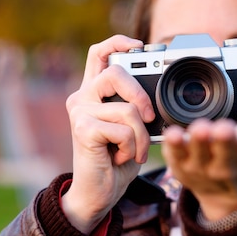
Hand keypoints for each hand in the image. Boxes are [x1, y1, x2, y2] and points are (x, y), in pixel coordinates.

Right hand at [62, 35, 155, 233]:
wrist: (98, 193)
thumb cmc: (116, 160)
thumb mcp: (130, 128)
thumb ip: (134, 107)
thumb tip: (155, 96)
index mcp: (93, 93)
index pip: (98, 54)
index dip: (117, 42)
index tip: (139, 45)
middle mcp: (82, 98)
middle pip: (115, 72)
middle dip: (140, 95)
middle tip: (149, 117)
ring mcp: (80, 112)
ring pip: (127, 109)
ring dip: (140, 135)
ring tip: (134, 150)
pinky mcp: (83, 129)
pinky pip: (123, 130)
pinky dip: (132, 147)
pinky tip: (121, 157)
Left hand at [161, 105, 236, 220]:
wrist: (228, 190)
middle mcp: (229, 168)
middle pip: (226, 156)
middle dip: (225, 143)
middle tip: (223, 128)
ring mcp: (203, 169)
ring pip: (200, 157)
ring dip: (198, 144)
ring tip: (199, 129)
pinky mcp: (181, 165)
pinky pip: (176, 157)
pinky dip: (172, 147)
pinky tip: (171, 134)